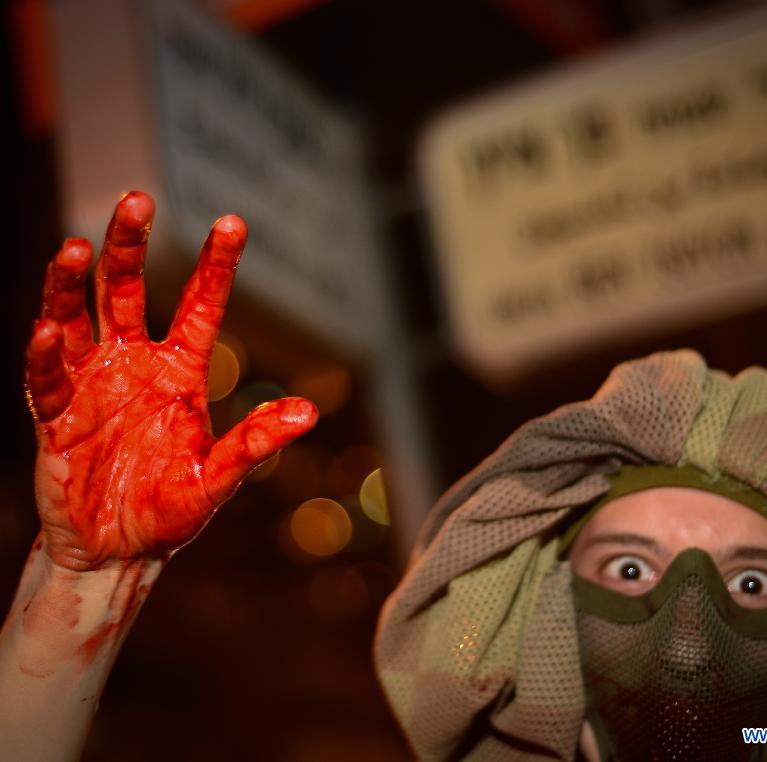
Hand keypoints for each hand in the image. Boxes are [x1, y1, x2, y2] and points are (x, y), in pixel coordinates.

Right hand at [25, 191, 317, 570]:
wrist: (119, 552)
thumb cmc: (172, 510)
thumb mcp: (219, 478)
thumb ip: (255, 443)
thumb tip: (308, 413)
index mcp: (179, 371)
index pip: (199, 306)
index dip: (214, 265)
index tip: (233, 222)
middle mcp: (134, 364)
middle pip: (126, 290)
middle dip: (129, 245)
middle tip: (137, 199)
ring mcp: (92, 384)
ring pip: (77, 317)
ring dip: (71, 283)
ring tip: (73, 245)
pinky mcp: (56, 415)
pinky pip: (47, 377)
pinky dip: (44, 355)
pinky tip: (47, 330)